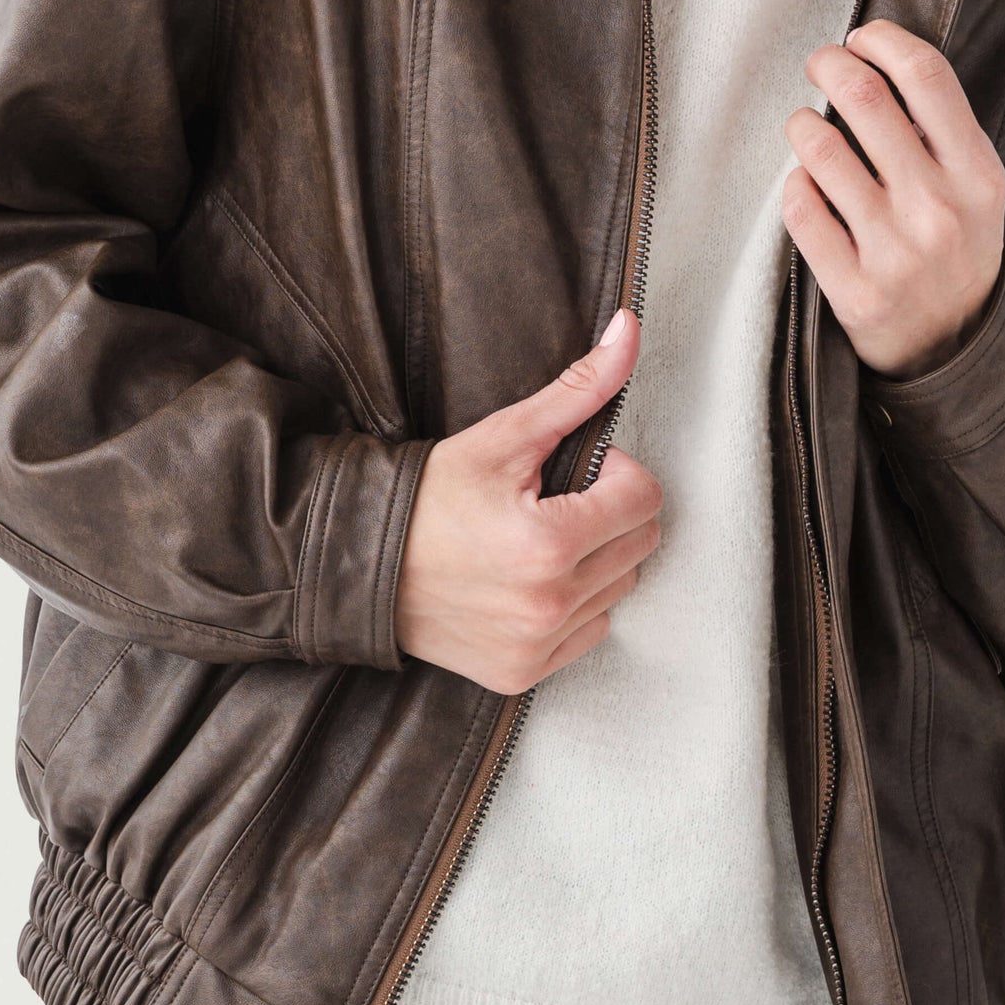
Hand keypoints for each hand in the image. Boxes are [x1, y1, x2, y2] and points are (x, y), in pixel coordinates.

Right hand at [395, 310, 662, 692]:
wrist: (359, 565)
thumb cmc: (427, 498)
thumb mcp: (501, 436)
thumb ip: (577, 389)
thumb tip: (628, 332)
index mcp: (549, 544)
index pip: (644, 497)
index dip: (614, 472)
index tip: (572, 472)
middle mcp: (548, 604)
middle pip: (641, 544)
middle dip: (609, 512)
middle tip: (553, 501)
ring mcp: (537, 646)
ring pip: (620, 587)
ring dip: (596, 559)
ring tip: (538, 541)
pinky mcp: (525, 672)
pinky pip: (590, 630)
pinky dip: (574, 604)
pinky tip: (529, 581)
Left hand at [782, 21, 1004, 378]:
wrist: (957, 346)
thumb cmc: (957, 247)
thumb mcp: (976, 186)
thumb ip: (942, 129)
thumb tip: (875, 58)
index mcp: (977, 174)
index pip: (926, 75)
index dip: (882, 40)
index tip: (861, 38)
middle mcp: (938, 209)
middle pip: (865, 97)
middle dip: (829, 65)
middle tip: (820, 66)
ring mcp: (894, 252)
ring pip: (820, 148)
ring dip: (802, 124)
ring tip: (807, 127)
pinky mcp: (853, 290)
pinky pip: (799, 208)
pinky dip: (794, 185)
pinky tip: (806, 185)